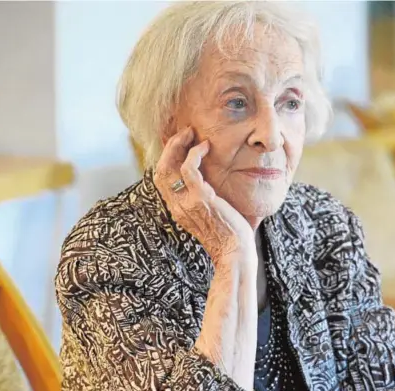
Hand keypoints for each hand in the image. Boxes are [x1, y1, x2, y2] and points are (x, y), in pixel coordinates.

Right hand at [154, 126, 254, 264]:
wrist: (235, 253)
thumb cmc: (229, 236)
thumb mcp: (209, 216)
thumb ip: (204, 200)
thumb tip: (212, 182)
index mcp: (177, 210)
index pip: (161, 179)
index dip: (167, 158)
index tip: (181, 145)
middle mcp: (177, 206)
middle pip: (160, 170)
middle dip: (170, 147)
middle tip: (184, 133)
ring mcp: (187, 202)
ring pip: (169, 166)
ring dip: (179, 145)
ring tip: (192, 134)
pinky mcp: (201, 198)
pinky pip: (189, 168)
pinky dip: (195, 153)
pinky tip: (206, 147)